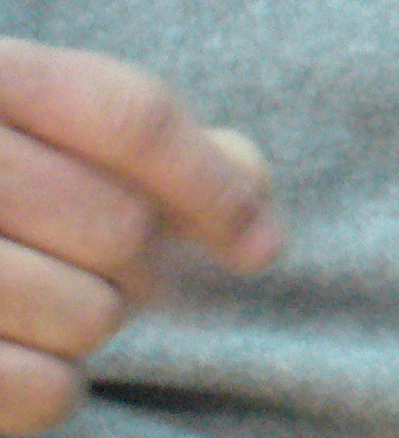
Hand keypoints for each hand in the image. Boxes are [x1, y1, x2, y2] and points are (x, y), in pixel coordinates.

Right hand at [0, 41, 279, 432]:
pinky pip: (39, 389)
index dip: (212, 183)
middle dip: (138, 262)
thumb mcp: (44, 129)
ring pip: (88, 313)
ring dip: (93, 320)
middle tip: (99, 266)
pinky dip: (55, 387)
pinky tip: (30, 359)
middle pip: (118, 226)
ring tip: (49, 302)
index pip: (129, 117)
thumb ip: (149, 145)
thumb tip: (252, 204)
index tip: (260, 245)